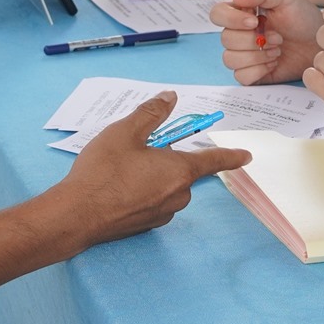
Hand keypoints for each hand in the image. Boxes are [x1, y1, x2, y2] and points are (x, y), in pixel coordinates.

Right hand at [53, 93, 249, 248]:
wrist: (76, 215)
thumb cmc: (103, 171)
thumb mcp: (125, 132)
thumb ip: (151, 113)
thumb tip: (170, 98)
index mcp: (180, 171)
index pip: (213, 160)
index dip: (231, 156)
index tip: (247, 156)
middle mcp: (178, 195)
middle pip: (182, 170)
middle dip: (165, 157)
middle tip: (136, 149)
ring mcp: (162, 213)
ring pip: (166, 186)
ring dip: (152, 175)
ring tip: (120, 169)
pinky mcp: (145, 226)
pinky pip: (152, 201)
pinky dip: (141, 192)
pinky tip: (116, 188)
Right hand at [211, 0, 322, 84]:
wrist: (320, 44)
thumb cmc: (304, 18)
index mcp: (242, 13)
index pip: (218, 14)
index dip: (231, 19)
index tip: (254, 21)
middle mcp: (239, 34)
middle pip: (225, 39)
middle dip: (253, 40)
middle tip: (278, 38)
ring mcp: (244, 55)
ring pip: (230, 59)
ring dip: (257, 56)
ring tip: (277, 51)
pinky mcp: (252, 74)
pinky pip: (241, 77)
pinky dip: (258, 70)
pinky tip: (274, 63)